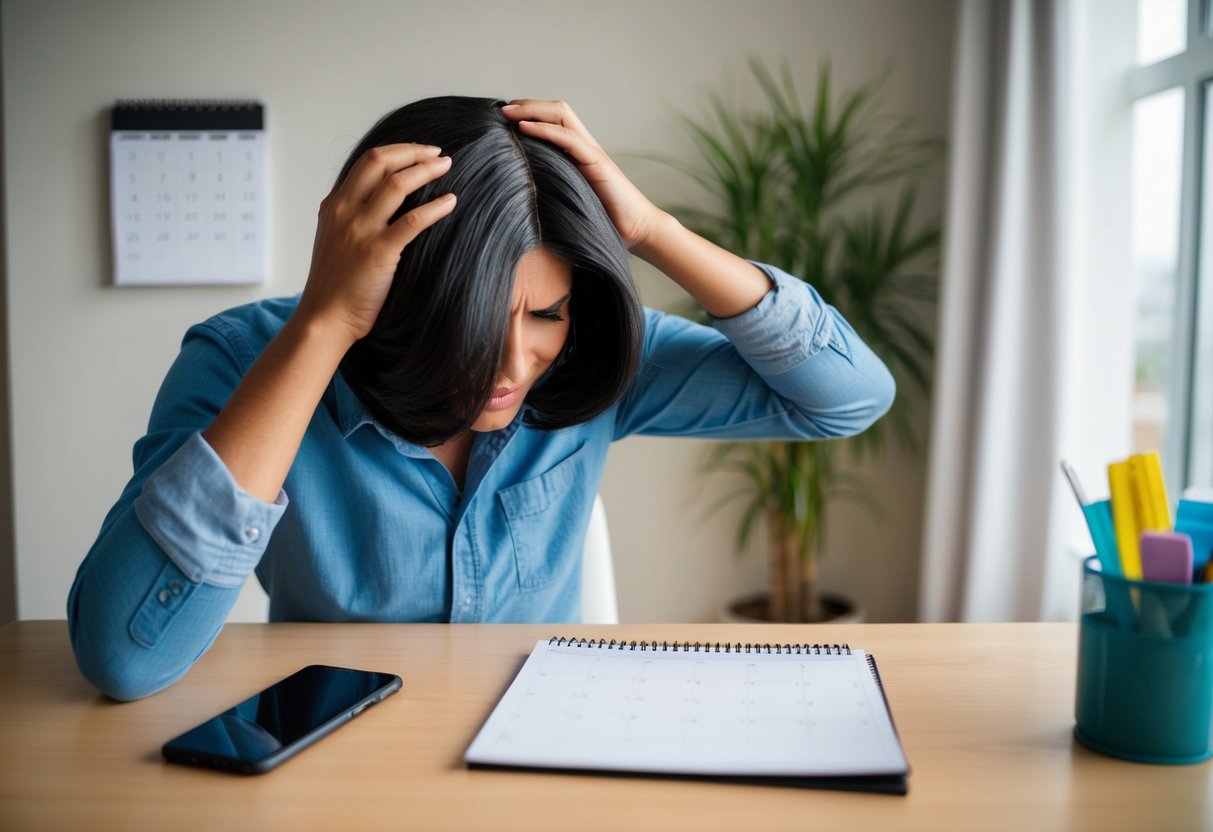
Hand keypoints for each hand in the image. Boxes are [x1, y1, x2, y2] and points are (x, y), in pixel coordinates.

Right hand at [297, 143, 455, 344]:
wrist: (325, 318)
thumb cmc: (334, 284)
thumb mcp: (333, 239)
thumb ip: (350, 216)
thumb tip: (377, 200)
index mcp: (334, 205)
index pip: (368, 162)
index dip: (399, 151)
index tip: (421, 151)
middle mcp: (345, 211)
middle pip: (380, 162)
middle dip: (413, 152)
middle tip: (438, 153)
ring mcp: (360, 230)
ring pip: (397, 185)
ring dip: (426, 171)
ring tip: (446, 168)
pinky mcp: (378, 252)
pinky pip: (412, 221)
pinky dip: (435, 207)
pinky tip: (451, 202)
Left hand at [501, 99, 663, 248]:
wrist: (638, 230)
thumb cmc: (604, 221)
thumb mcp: (569, 201)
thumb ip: (550, 188)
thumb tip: (517, 194)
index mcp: (578, 154)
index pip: (554, 120)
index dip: (529, 113)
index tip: (503, 117)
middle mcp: (585, 147)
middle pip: (557, 110)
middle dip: (528, 105)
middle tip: (500, 109)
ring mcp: (592, 152)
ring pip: (562, 115)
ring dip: (532, 110)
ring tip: (508, 112)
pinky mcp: (597, 162)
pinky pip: (568, 138)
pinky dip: (545, 129)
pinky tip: (524, 128)